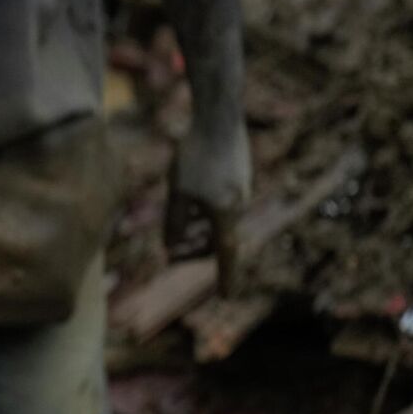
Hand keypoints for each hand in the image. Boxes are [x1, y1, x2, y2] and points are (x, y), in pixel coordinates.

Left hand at [165, 125, 251, 295]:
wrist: (219, 117)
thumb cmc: (195, 155)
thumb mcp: (177, 193)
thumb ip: (174, 223)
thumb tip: (172, 248)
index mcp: (225, 215)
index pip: (226, 256)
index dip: (226, 277)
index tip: (226, 296)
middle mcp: (238, 207)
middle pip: (220, 241)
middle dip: (197, 251)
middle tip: (173, 255)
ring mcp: (241, 192)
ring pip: (220, 222)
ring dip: (200, 232)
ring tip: (179, 231)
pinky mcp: (238, 177)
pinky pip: (223, 206)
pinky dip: (206, 214)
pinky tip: (191, 205)